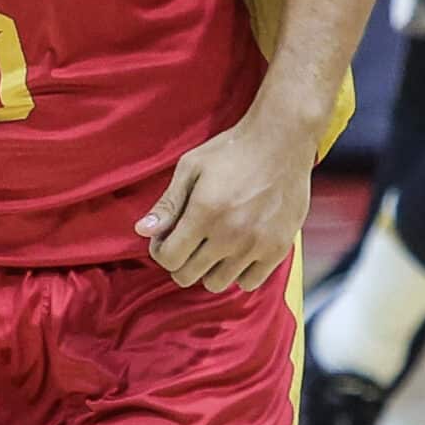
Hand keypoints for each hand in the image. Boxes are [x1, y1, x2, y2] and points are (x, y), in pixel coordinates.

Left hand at [137, 111, 310, 290]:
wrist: (282, 141)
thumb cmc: (232, 150)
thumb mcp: (191, 166)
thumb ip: (168, 203)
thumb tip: (142, 231)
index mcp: (204, 212)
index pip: (169, 258)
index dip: (160, 250)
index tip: (166, 238)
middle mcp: (229, 234)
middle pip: (188, 275)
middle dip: (180, 261)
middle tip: (188, 241)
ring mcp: (256, 244)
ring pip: (217, 284)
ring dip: (208, 269)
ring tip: (213, 246)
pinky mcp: (278, 248)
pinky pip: (249, 283)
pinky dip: (238, 273)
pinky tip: (237, 252)